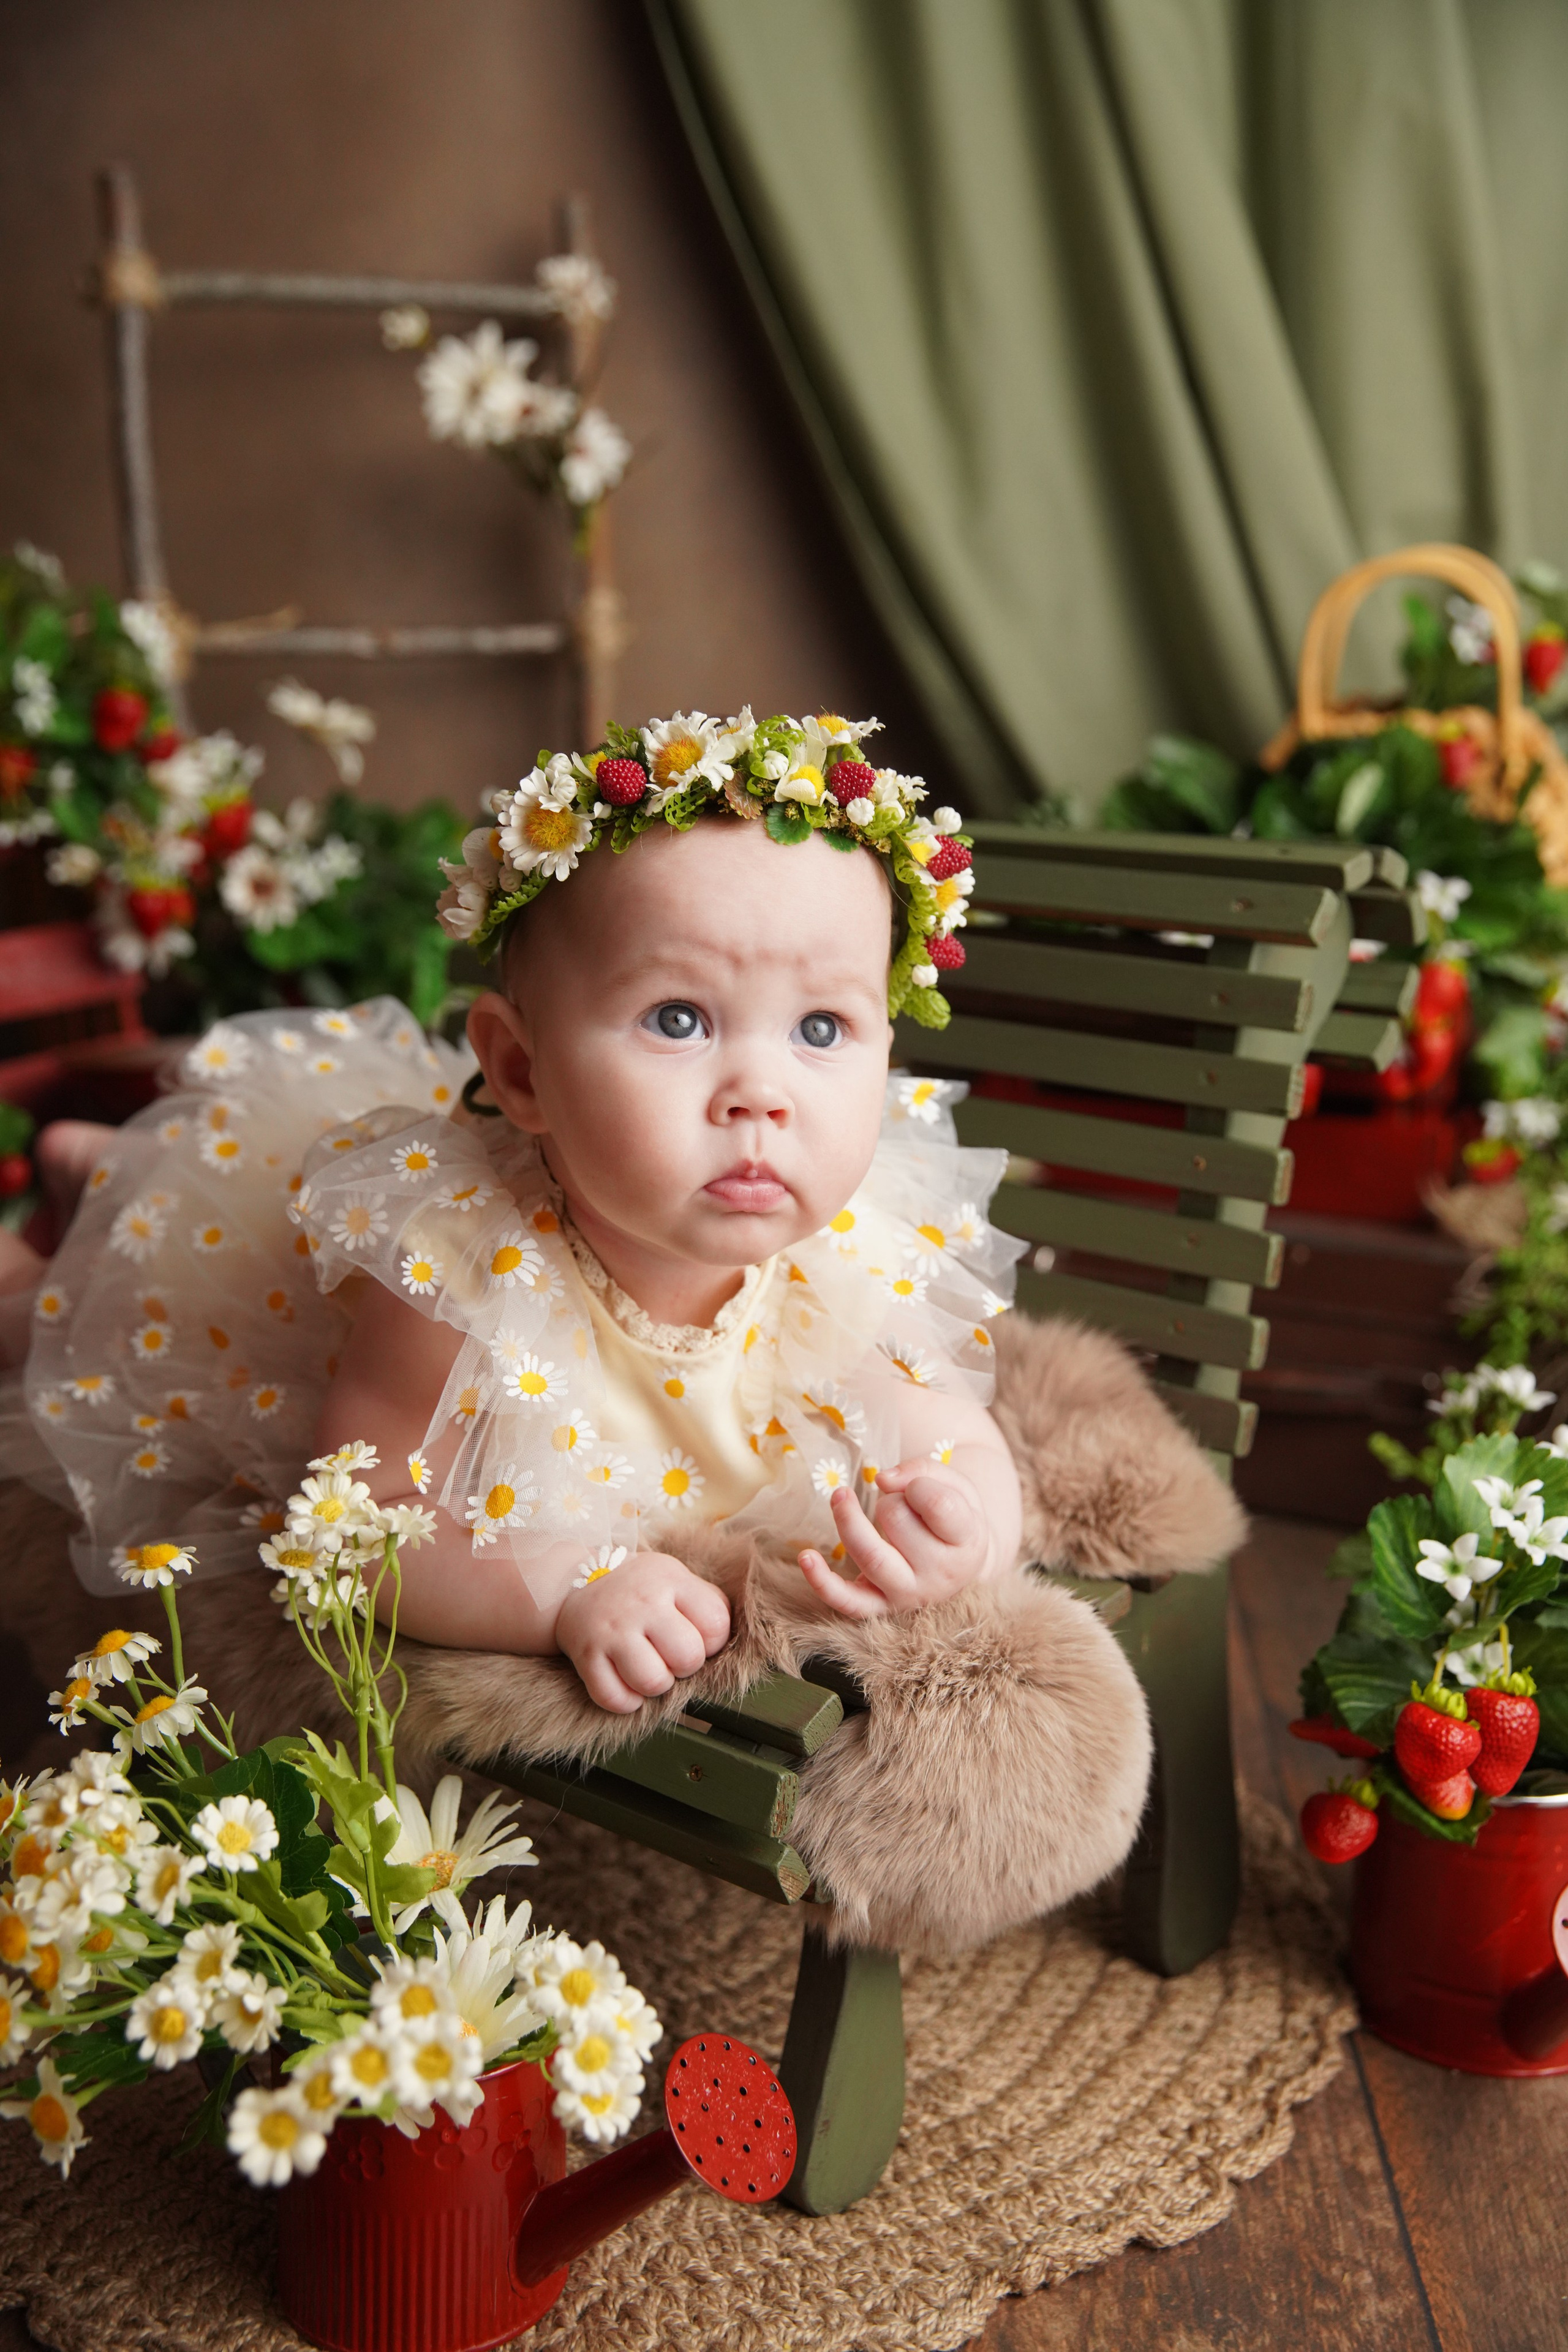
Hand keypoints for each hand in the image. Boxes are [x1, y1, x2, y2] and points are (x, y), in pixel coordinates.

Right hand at [556, 1550, 731, 1712]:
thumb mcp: (675, 1578)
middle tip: (670, 1655)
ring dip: (656, 1685)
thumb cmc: (640, 1588)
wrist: (575, 1581)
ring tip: (649, 1668)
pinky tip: (626, 1682)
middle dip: (685, 1666)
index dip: (712, 1642)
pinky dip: (625, 1701)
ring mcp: (612, 1631)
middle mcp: (642, 1603)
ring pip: (653, 1682)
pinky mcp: (586, 1655)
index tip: (695, 1637)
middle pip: (688, 1657)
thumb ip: (706, 1603)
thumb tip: (725, 1641)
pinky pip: (615, 1698)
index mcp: (671, 1580)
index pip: (716, 1625)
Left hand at [797, 1460, 988, 1618]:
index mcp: (967, 1542)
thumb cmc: (954, 1517)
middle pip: (898, 1523)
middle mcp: (940, 1575)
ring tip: (840, 1496)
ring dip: (849, 1520)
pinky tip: (807, 1556)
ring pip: (870, 1556)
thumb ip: (923, 1471)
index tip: (915, 1486)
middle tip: (898, 1504)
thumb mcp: (956, 1486)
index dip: (918, 1484)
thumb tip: (882, 1479)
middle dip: (890, 1501)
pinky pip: (846, 1601)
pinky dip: (822, 1582)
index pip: (939, 1505)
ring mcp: (908, 1595)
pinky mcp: (879, 1607)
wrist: (959, 1565)